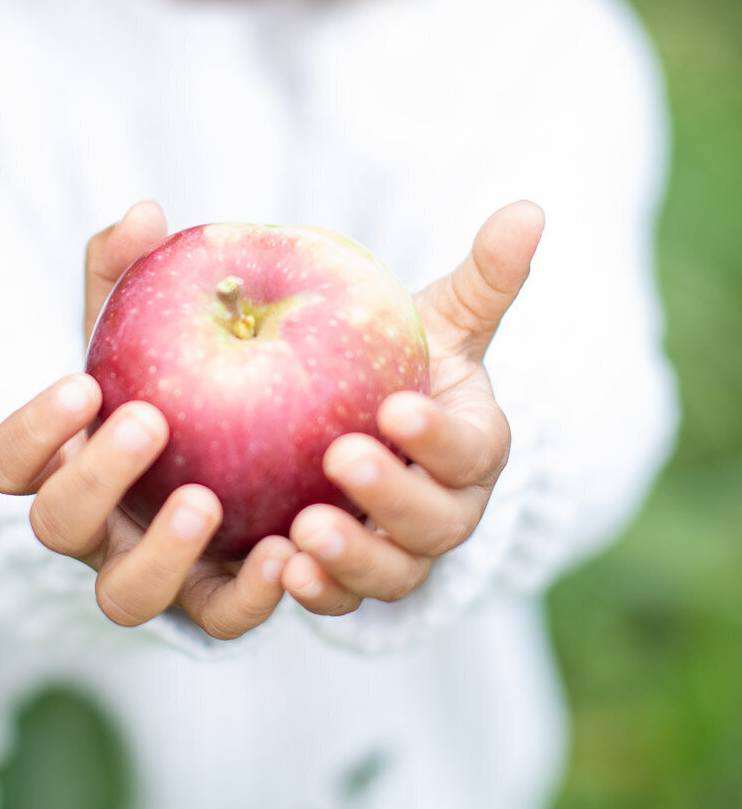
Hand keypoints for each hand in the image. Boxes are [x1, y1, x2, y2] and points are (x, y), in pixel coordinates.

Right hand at [0, 202, 292, 639]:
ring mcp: (147, 574)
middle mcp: (93, 528)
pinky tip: (288, 551)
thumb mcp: (147, 325)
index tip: (83, 385)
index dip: (30, 433)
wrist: (244, 453)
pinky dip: (247, 594)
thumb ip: (134, 274)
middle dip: (93, 477)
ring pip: (124, 596)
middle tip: (148, 422)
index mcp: (61, 462)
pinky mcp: (212, 604)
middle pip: (57, 525)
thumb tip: (144, 213)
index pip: (6, 463)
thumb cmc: (172, 378)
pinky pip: (219, 620)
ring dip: (158, 552)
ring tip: (205, 499)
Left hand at [281, 201, 545, 615]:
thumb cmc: (406, 368)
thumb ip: (482, 278)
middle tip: (339, 458)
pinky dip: (317, 593)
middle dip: (392, 495)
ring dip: (353, 558)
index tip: (395, 407)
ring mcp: (404, 554)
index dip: (438, 434)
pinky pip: (344, 599)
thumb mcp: (440, 323)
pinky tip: (279, 571)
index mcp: (476, 447)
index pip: (470, 446)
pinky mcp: (355, 582)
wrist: (373, 430)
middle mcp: (450, 510)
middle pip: (436, 520)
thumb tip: (529, 209)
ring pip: (394, 573)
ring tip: (302, 532)